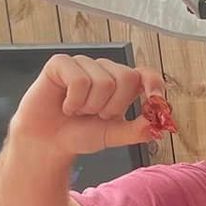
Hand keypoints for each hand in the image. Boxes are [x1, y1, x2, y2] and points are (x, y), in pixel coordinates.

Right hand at [11, 54, 167, 155]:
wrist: (48, 141)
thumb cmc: (80, 134)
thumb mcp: (114, 135)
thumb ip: (137, 130)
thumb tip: (156, 123)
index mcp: (122, 84)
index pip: (146, 73)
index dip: (154, 83)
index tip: (155, 100)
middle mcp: (105, 69)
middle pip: (127, 77)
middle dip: (113, 106)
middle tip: (96, 115)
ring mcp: (83, 64)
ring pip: (104, 82)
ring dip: (90, 106)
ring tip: (78, 110)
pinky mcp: (61, 63)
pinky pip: (79, 81)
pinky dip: (74, 101)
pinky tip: (66, 106)